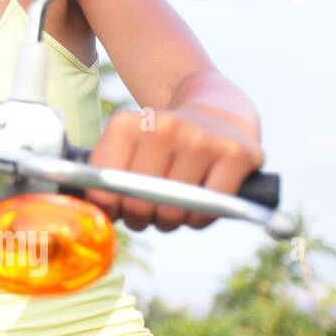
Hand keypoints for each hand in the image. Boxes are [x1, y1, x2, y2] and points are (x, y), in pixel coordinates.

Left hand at [84, 105, 264, 231]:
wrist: (217, 113)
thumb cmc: (164, 144)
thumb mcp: (128, 147)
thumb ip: (106, 179)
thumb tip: (98, 216)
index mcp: (127, 124)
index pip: (103, 187)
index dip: (108, 208)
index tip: (116, 209)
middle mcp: (163, 127)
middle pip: (138, 203)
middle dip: (139, 218)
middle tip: (146, 213)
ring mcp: (201, 139)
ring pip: (173, 211)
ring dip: (169, 221)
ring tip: (172, 207)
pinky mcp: (236, 154)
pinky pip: (206, 212)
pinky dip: (199, 220)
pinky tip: (198, 205)